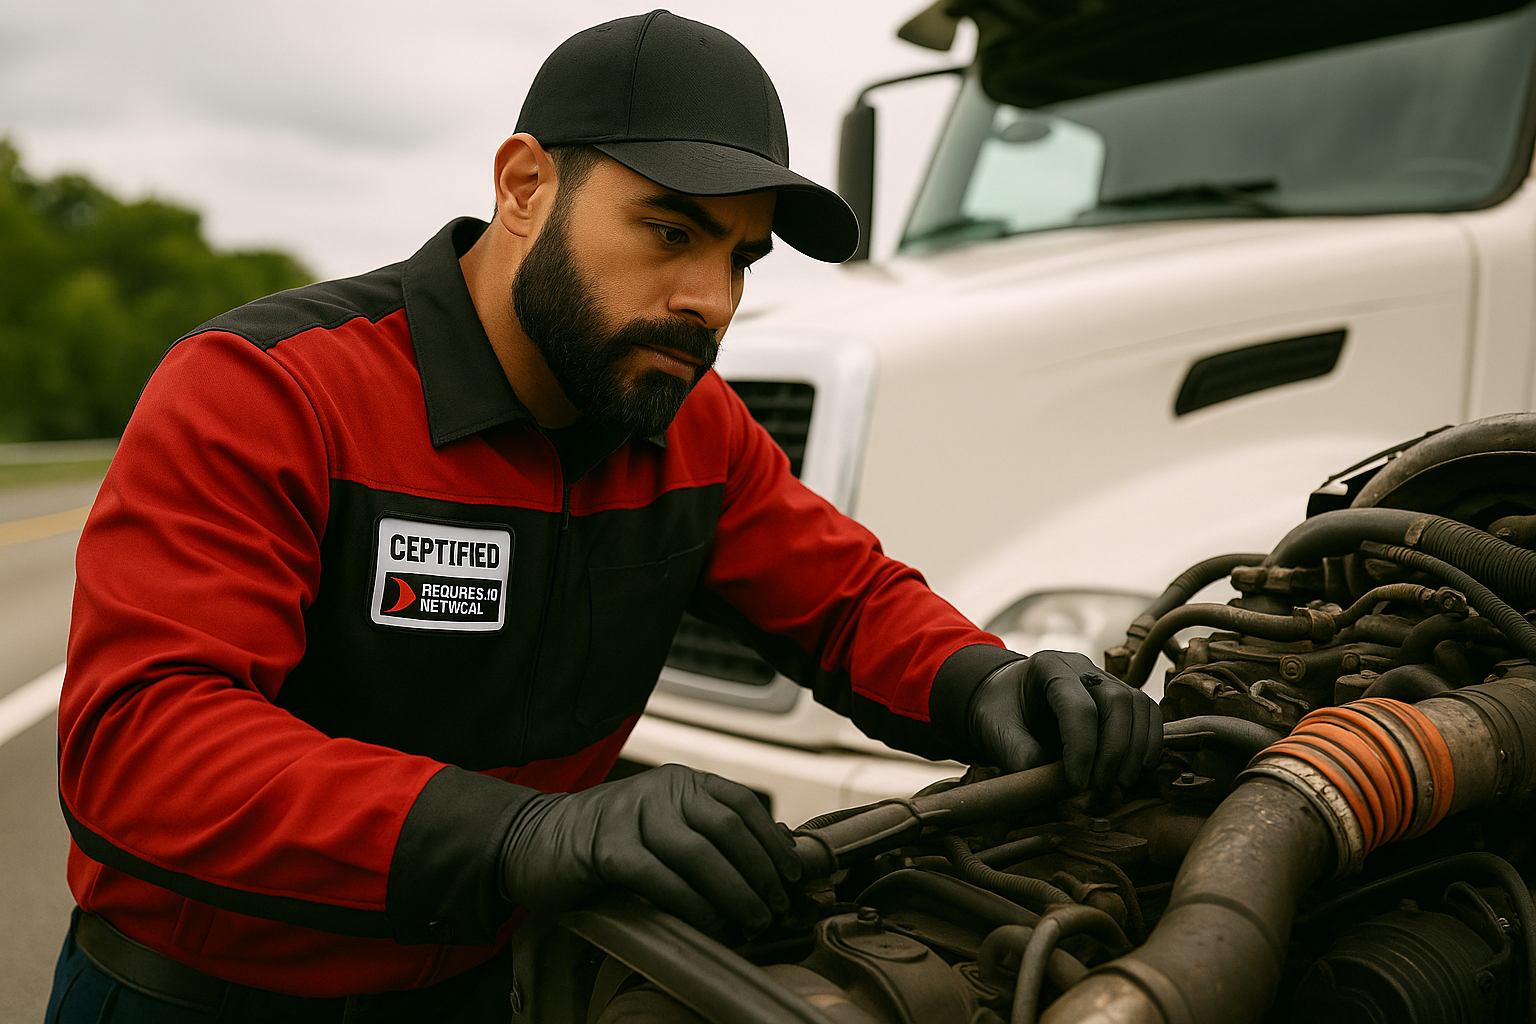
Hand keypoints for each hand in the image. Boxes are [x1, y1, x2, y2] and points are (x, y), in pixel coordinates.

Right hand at [499, 764, 801, 934]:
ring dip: (734, 893)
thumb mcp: (664, 828)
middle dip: (759, 873)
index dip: (772, 841)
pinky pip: (660, 878)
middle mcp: (660, 789)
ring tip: (752, 921)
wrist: (533, 841)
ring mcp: (631, 815)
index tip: (793, 875)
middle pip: (726, 829)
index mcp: (681, 782)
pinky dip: (690, 904)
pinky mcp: (605, 848)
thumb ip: (710, 836)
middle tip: (776, 908)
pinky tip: (710, 924)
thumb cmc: (609, 842)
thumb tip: (772, 856)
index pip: (741, 803)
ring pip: (698, 854)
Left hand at [966, 651, 1161, 790]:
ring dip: (1136, 750)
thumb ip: (1024, 757)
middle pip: (1117, 701)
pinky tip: (1137, 769)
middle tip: (1100, 788)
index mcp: (1048, 667)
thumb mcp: (996, 733)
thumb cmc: (997, 713)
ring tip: (1119, 785)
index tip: (1077, 786)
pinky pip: (1147, 713)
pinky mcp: (1118, 697)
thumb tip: (1062, 786)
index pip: (1077, 706)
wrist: (1001, 699)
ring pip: (1138, 705)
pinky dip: (1149, 741)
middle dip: (1114, 751)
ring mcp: (1104, 679)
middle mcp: (1081, 667)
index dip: (1082, 749)